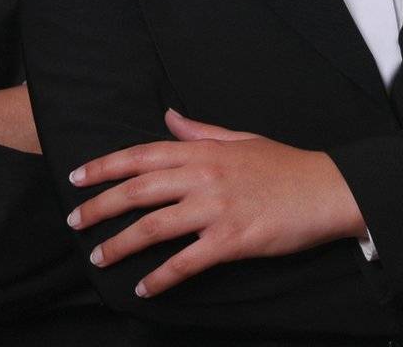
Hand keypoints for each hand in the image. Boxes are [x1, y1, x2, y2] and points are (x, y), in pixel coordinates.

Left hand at [67, 109, 366, 297]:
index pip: (142, 155)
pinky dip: (161, 277)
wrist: (328, 190)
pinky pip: (186, 261)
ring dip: (120, 245)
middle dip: (99, 207)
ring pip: (153, 227)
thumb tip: (168, 116)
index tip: (77, 178)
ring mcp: (217, 209)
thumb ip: (200, 132)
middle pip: (138, 191)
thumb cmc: (287, 165)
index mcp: (205, 152)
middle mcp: (205, 177)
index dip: (105, 166)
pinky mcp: (232, 240)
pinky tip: (143, 287)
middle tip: (74, 222)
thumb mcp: (242, 139)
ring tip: (98, 258)